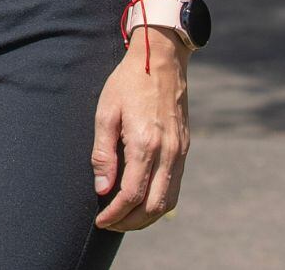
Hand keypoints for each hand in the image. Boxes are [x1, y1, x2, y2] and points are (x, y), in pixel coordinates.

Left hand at [92, 31, 189, 231]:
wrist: (160, 60)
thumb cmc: (127, 83)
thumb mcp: (105, 112)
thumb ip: (103, 153)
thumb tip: (102, 189)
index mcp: (145, 144)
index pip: (131, 195)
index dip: (114, 213)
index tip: (100, 220)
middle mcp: (168, 153)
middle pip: (153, 206)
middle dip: (130, 222)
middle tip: (110, 223)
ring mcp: (180, 152)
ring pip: (168, 201)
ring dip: (146, 217)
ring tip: (124, 218)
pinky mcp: (184, 149)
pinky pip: (175, 186)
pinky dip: (159, 202)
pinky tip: (142, 200)